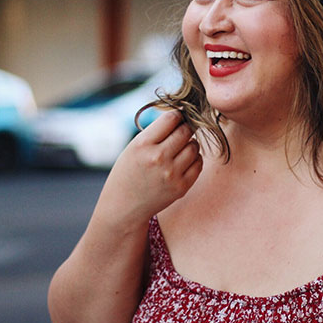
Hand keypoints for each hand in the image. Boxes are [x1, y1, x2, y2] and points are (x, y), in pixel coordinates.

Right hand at [95, 110, 202, 227]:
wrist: (124, 206)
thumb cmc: (128, 172)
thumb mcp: (133, 147)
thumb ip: (156, 132)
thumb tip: (183, 115)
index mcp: (142, 145)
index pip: (171, 118)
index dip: (176, 116)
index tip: (176, 118)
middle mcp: (158, 158)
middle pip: (186, 131)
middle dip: (185, 128)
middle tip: (180, 133)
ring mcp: (171, 174)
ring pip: (194, 146)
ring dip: (190, 144)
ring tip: (179, 149)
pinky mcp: (181, 187)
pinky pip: (199, 163)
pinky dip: (194, 159)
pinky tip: (183, 161)